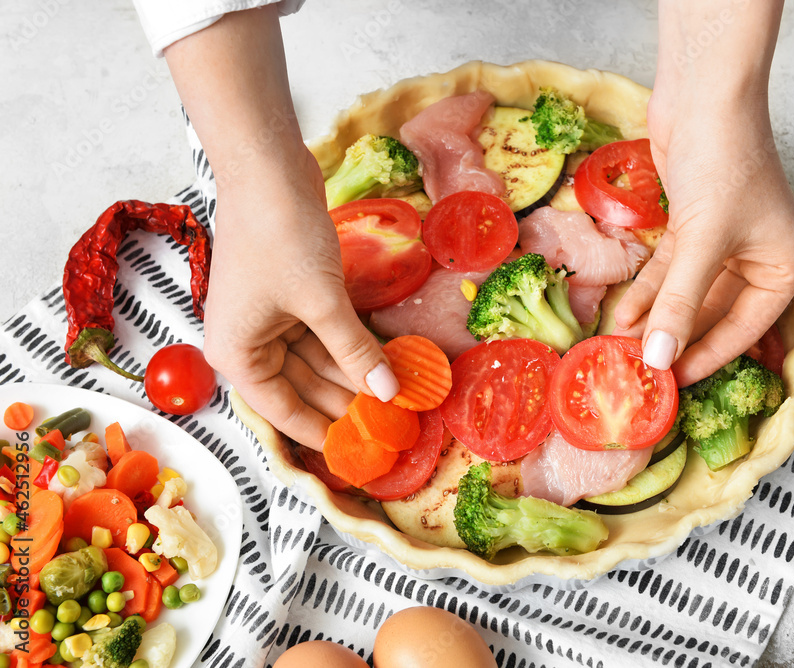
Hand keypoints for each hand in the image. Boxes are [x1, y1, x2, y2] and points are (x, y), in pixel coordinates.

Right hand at [203, 147, 397, 449]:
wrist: (268, 169)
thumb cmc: (279, 236)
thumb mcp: (321, 302)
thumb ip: (354, 352)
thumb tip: (387, 393)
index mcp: (238, 354)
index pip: (285, 411)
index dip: (326, 430)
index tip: (364, 449)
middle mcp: (249, 342)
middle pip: (304, 387)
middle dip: (349, 400)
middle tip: (395, 421)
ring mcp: (270, 319)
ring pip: (319, 360)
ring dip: (356, 372)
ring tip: (398, 393)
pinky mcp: (293, 296)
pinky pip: (325, 333)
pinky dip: (352, 344)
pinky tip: (386, 358)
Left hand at [614, 86, 793, 386]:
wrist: (704, 93)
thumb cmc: (724, 160)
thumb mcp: (703, 241)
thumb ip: (680, 303)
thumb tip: (659, 358)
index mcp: (783, 267)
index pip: (743, 330)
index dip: (704, 357)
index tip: (669, 382)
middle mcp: (757, 259)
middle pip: (712, 315)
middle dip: (672, 339)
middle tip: (637, 369)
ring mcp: (723, 243)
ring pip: (686, 294)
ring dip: (653, 318)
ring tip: (620, 346)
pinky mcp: (692, 226)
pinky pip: (669, 272)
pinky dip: (646, 291)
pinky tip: (621, 313)